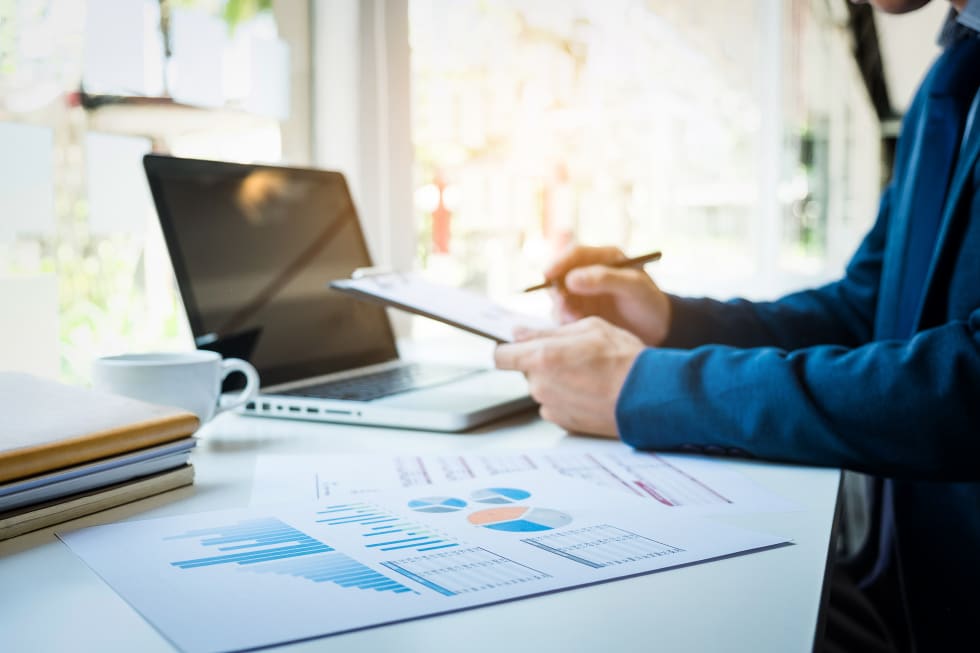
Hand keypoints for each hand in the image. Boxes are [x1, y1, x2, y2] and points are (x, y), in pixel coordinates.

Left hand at [494, 317, 644, 436]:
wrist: (649, 396)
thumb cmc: (624, 358)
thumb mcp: (588, 328)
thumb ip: (546, 331)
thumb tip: (518, 333)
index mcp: (541, 357)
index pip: (500, 356)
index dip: (508, 350)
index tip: (518, 347)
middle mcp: (540, 385)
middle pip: (526, 371)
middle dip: (542, 362)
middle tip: (573, 355)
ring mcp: (551, 407)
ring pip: (543, 388)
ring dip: (556, 380)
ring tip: (588, 373)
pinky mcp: (564, 423)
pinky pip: (556, 405)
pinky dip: (567, 398)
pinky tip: (590, 390)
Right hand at [544, 245, 671, 345]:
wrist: (658, 330)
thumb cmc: (650, 302)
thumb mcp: (634, 287)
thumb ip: (604, 279)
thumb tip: (570, 279)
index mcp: (603, 258)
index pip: (574, 254)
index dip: (558, 262)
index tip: (548, 275)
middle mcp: (588, 274)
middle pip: (559, 276)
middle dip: (558, 292)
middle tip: (566, 307)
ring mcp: (582, 295)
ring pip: (559, 298)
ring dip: (562, 310)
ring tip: (579, 320)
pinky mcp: (580, 314)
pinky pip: (563, 316)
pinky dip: (566, 323)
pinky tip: (581, 328)